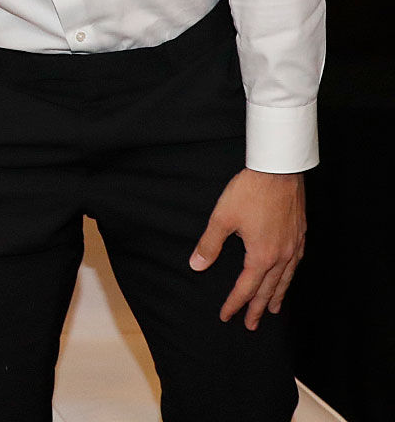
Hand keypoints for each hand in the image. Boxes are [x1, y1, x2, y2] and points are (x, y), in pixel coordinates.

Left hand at [190, 168, 305, 329]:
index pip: (246, 288)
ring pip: (285, 279)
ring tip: (271, 310)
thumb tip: (196, 266)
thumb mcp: (222, 218)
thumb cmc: (249, 192)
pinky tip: (286, 277)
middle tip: (251, 325)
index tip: (226, 316)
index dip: (235, 303)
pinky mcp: (300, 235)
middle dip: (257, 308)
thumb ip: (209, 244)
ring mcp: (294, 246)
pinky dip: (289, 277)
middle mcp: (282, 256)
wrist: (279, 170)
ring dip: (276, 296)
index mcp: (262, 256)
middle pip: (268, 289)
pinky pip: (295, 265)